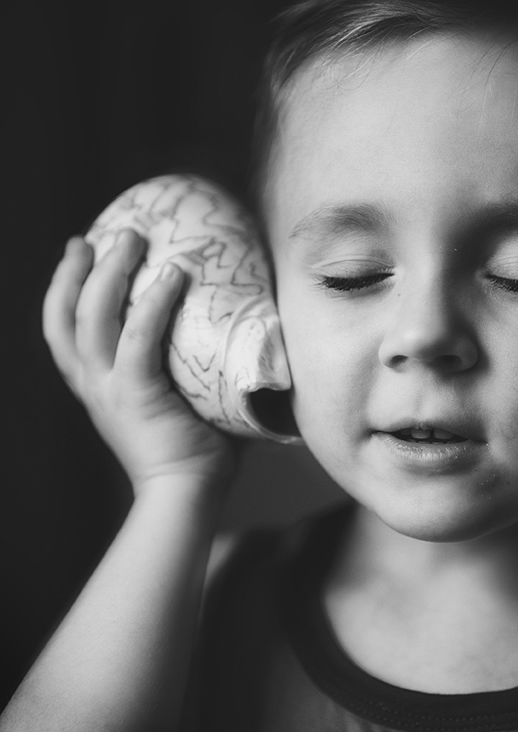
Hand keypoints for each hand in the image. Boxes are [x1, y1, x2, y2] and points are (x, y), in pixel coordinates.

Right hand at [43, 231, 236, 491]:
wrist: (186, 495)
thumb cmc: (195, 450)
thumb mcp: (176, 401)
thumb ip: (188, 368)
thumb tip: (239, 336)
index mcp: (96, 386)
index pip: (63, 329)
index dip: (63, 287)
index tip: (80, 250)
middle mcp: (93, 384)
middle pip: (66, 314)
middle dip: (79, 269)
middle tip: (102, 235)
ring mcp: (110, 389)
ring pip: (92, 316)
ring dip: (109, 272)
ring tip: (131, 237)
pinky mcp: (136, 396)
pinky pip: (138, 339)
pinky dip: (152, 304)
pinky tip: (174, 275)